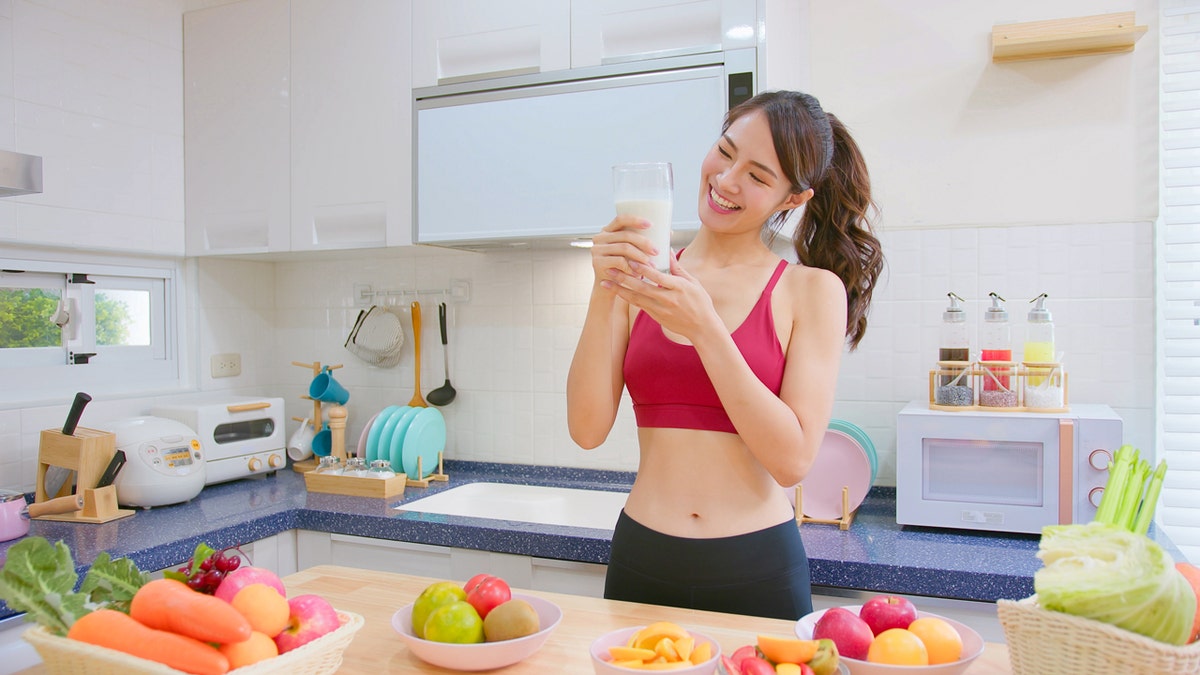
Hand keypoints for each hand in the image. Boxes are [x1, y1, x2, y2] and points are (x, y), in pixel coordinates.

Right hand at [589, 215, 660, 284]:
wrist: (609, 286)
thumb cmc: (625, 267)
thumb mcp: (633, 252)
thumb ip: (644, 242)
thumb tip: (669, 232)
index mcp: (608, 231)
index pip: (621, 219)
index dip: (635, 220)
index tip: (651, 224)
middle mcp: (600, 238)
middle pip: (625, 235)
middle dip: (644, 242)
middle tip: (656, 251)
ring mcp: (597, 250)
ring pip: (624, 248)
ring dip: (640, 256)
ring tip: (651, 264)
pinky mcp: (597, 263)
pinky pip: (619, 262)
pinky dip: (631, 267)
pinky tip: (638, 273)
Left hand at [601, 255, 718, 340]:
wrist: (702, 328)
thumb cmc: (700, 302)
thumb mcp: (692, 282)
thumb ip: (677, 267)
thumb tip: (667, 250)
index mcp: (678, 288)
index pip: (657, 277)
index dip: (642, 269)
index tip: (629, 260)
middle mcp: (668, 299)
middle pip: (642, 288)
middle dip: (623, 278)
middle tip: (609, 270)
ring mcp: (661, 310)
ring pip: (636, 299)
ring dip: (619, 290)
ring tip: (605, 282)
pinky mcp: (656, 317)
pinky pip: (639, 305)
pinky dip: (628, 297)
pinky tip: (618, 291)